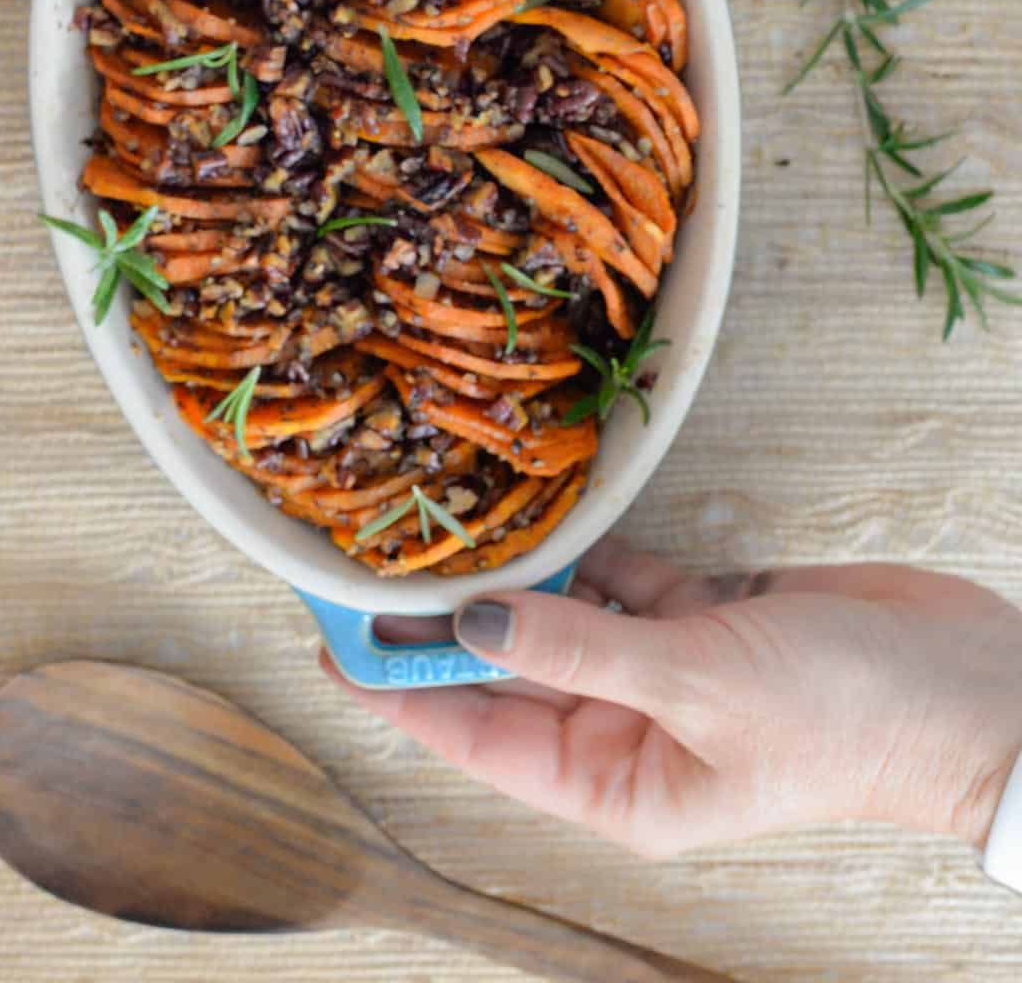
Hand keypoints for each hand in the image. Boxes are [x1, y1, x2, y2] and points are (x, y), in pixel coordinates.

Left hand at [322, 536, 1021, 855]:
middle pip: (509, 670)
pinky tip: (542, 509)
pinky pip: (623, 578)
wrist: (968, 685)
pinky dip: (588, 547)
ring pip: (564, 616)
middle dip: (447, 620)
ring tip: (439, 522)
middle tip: (370, 558)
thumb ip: (579, 646)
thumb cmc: (843, 715)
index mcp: (617, 782)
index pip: (477, 734)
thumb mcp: (698, 683)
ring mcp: (666, 668)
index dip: (402, 688)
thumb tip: (469, 620)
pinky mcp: (704, 614)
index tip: (333, 638)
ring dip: (515, 574)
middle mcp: (628, 729)